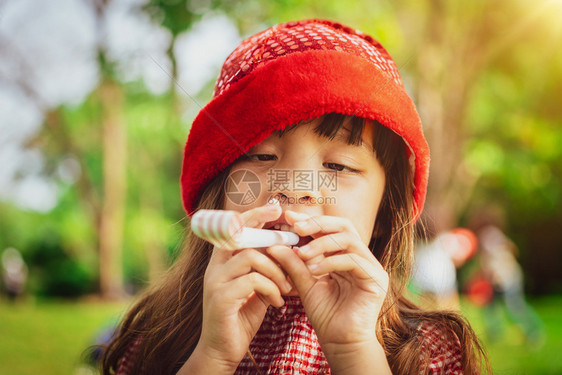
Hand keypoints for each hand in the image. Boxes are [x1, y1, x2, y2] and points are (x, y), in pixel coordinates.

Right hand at [193, 202, 292, 371]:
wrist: (221, 352)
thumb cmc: (240, 318)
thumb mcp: (255, 289)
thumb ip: (264, 269)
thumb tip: (287, 251)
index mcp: (222, 261)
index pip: (234, 226)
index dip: (255, 214)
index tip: (276, 209)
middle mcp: (215, 267)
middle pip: (240, 235)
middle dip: (270, 235)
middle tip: (293, 244)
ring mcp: (216, 281)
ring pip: (251, 257)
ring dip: (276, 269)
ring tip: (287, 287)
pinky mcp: (221, 298)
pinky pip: (253, 280)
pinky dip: (271, 288)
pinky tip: (278, 302)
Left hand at [267, 212, 388, 350]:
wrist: (341, 344)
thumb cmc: (325, 315)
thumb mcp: (304, 285)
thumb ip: (293, 264)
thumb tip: (274, 245)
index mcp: (345, 255)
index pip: (331, 228)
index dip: (310, 220)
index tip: (287, 218)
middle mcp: (361, 257)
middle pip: (344, 226)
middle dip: (317, 224)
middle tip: (295, 227)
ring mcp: (371, 266)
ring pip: (349, 240)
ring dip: (322, 243)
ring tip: (302, 254)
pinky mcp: (377, 279)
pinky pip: (354, 260)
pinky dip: (331, 261)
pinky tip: (314, 269)